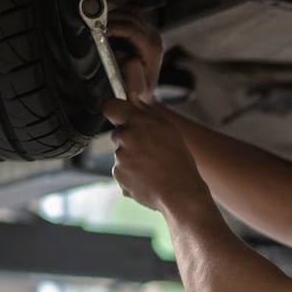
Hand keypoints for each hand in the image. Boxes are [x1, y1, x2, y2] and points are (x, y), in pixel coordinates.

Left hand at [103, 98, 208, 212]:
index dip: (116, 110)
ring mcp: (119, 158)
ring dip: (133, 158)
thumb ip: (147, 113)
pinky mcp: (118, 175)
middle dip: (130, 139)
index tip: (122, 115)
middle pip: (119, 133)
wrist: (179, 193)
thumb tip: (131, 98)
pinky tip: (149, 178)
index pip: (111, 107)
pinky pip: (122, 170)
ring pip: (122, 153)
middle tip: (152, 149)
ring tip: (154, 167)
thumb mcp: (169, 130)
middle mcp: (126, 138)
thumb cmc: (179, 162)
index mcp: (139, 123)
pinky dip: (132, 174)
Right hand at [106, 8, 163, 106]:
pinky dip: (119, 12)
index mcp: (152, 49)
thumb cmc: (137, 92)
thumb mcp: (136, 89)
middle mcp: (154, 39)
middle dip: (111, 17)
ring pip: (133, 12)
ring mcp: (151, 34)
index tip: (98, 28)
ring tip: (97, 19)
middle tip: (93, 21)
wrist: (143, 94)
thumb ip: (132, 73)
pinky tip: (107, 17)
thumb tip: (125, 55)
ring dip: (114, 12)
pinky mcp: (146, 32)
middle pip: (132, 16)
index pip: (132, 29)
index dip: (114, 26)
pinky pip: (132, 14)